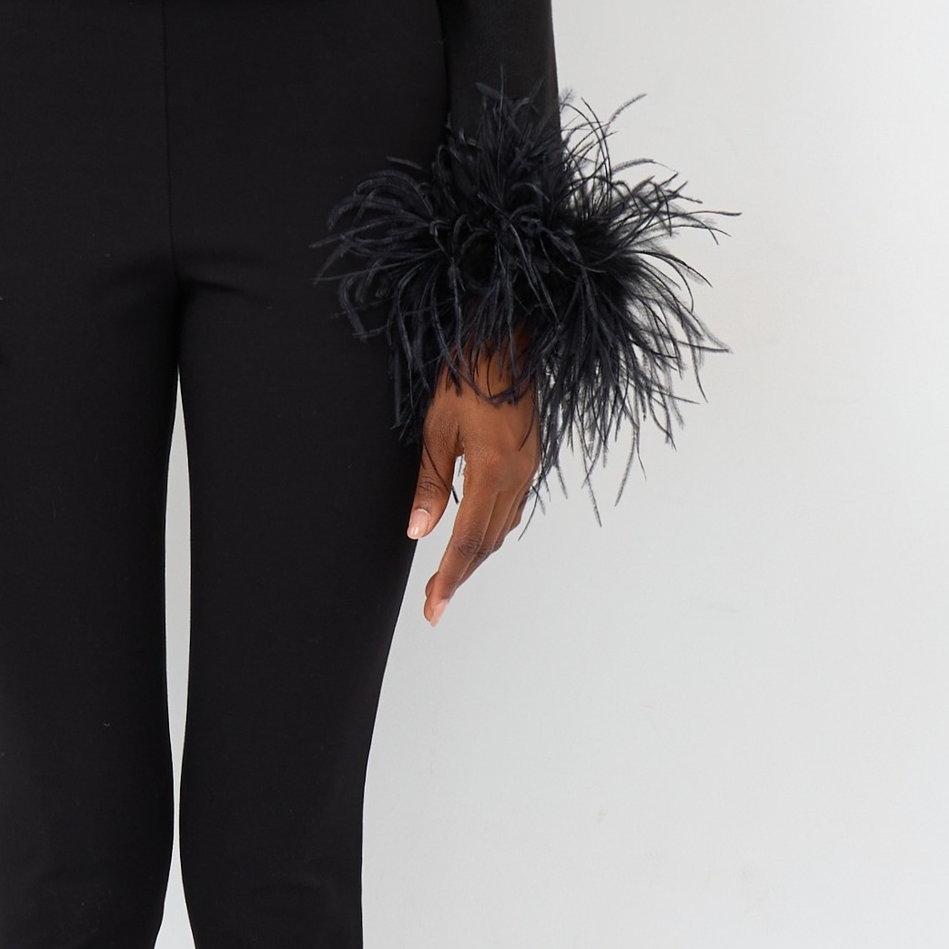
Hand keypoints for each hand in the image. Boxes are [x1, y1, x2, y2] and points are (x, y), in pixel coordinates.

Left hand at [409, 358, 538, 624]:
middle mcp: (517, 474)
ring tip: (449, 578)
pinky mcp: (530, 460)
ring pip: (502, 529)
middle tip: (435, 602)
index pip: (467, 540)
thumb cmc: (467, 376)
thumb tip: (418, 531)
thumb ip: (430, 486)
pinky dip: (491, 531)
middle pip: (488, 543)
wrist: (505, 341)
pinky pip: (512, 509)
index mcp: (491, 468)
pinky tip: (475, 538)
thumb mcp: (437, 431)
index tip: (434, 607)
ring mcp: (528, 468)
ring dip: (475, 557)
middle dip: (460, 576)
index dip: (449, 578)